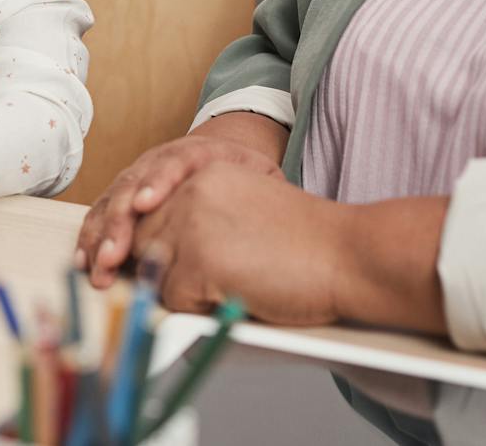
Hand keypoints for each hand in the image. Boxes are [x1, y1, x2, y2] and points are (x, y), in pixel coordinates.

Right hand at [76, 112, 287, 287]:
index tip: (146, 205)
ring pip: (111, 202)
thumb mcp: (264, 178)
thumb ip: (260, 196)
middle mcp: (158, 161)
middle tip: (114, 254)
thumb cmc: (249, 176)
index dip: (157, 184)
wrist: (226, 151)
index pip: (173, 164)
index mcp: (196, 153)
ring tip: (95, 265)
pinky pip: (102, 213)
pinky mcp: (124, 194)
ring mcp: (138, 176)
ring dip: (100, 235)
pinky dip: (92, 236)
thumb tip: (258, 231)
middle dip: (120, 222)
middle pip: (132, 186)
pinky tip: (84, 259)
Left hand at [130, 165, 347, 324]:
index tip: (135, 262)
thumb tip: (150, 255)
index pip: (147, 210)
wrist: (349, 255)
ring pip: (153, 272)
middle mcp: (190, 192)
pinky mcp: (198, 261)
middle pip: (140, 240)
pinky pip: (173, 299)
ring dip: (182, 289)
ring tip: (227, 286)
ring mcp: (191, 225)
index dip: (146, 242)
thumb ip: (198, 219)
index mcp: (203, 174)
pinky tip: (235, 296)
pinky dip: (199, 310)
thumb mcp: (242, 211)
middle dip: (156, 269)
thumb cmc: (307, 244)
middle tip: (193, 285)